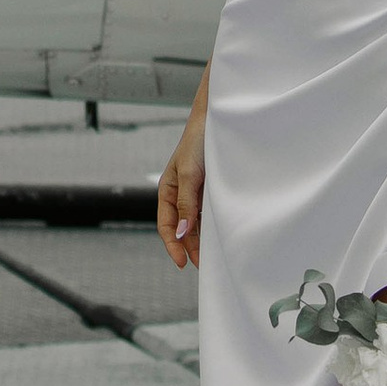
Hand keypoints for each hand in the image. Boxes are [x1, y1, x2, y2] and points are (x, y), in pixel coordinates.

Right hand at [158, 111, 207, 268]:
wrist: (217, 120)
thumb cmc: (198, 142)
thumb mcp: (189, 174)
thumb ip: (186, 204)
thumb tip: (184, 232)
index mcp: (167, 190)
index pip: (166, 225)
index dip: (173, 245)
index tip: (183, 262)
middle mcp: (180, 193)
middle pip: (182, 228)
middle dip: (190, 247)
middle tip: (203, 265)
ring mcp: (196, 192)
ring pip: (195, 222)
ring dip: (201, 239)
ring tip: (213, 256)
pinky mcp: (210, 189)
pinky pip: (208, 212)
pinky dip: (212, 225)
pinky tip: (220, 235)